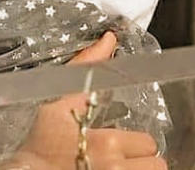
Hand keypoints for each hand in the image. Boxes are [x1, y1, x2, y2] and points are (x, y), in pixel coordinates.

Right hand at [10, 33, 166, 169]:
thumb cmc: (38, 143)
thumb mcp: (58, 103)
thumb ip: (87, 68)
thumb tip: (110, 37)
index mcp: (107, 144)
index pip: (148, 143)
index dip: (137, 143)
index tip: (121, 143)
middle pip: (156, 166)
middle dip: (143, 162)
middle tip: (124, 160)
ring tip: (122, 169)